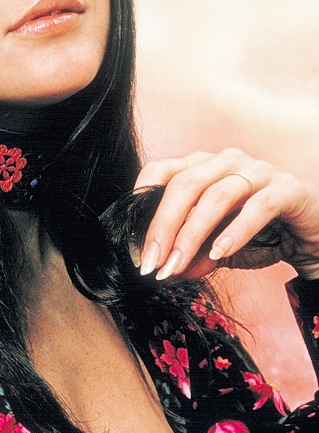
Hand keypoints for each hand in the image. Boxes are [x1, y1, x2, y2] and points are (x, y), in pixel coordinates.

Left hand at [133, 148, 318, 280]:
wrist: (314, 236)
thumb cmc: (262, 235)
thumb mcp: (216, 249)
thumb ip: (191, 256)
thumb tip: (165, 271)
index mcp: (203, 166)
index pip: (160, 171)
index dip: (141, 203)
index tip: (133, 244)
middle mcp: (227, 161)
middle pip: (183, 185)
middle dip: (162, 227)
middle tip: (151, 265)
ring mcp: (259, 170)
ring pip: (216, 195)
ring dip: (192, 234)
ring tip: (178, 266)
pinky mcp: (288, 188)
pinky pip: (258, 207)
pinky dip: (235, 231)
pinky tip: (220, 253)